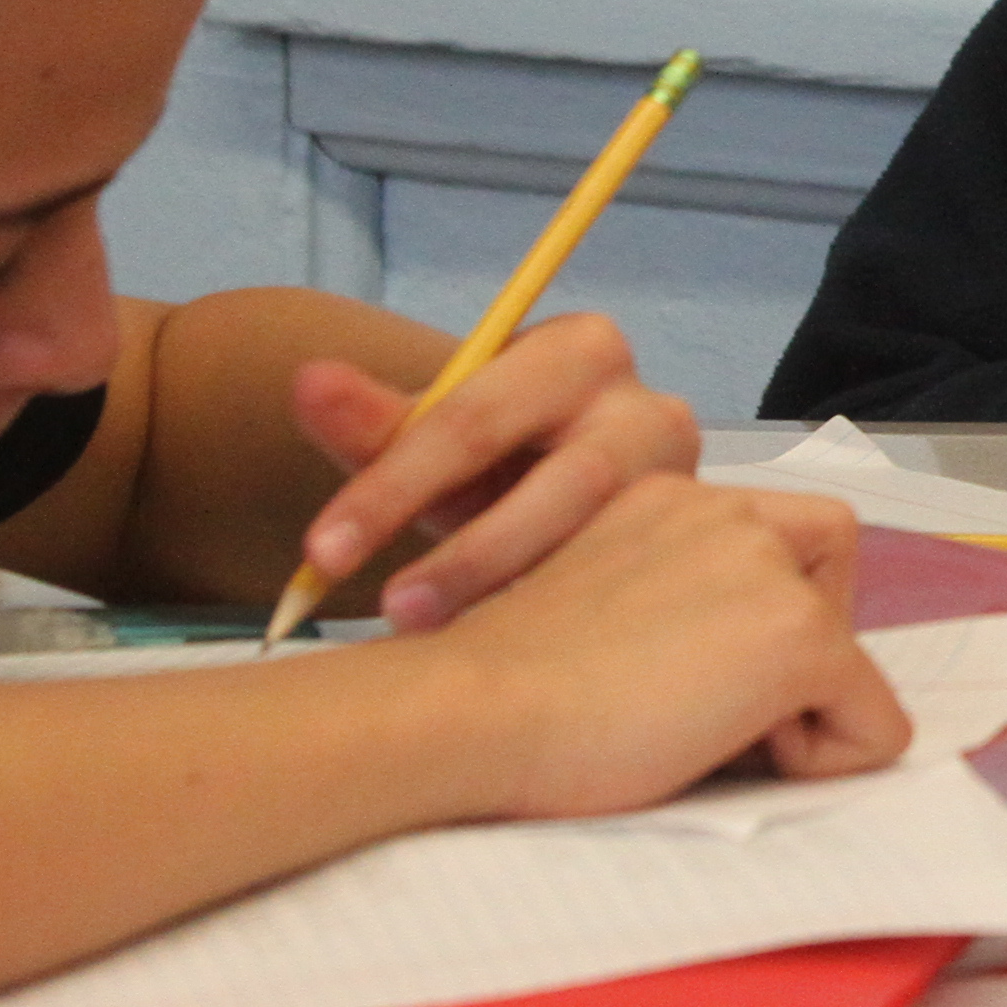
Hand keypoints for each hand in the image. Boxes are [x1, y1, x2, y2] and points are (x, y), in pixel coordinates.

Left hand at [287, 312, 773, 634]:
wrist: (579, 498)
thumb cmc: (501, 465)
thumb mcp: (436, 444)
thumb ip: (374, 421)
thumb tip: (307, 382)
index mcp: (580, 349)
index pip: (476, 416)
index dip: (393, 484)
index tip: (320, 554)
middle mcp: (650, 405)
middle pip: (563, 480)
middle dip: (466, 553)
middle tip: (389, 609)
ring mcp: (685, 480)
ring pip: (605, 540)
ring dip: (513, 590)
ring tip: (435, 633)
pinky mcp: (699, 545)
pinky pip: (630, 586)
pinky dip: (563, 619)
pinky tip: (509, 658)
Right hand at [430, 473, 911, 814]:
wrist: (468, 711)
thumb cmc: (496, 695)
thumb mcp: (589, 617)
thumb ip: (665, 612)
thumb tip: (736, 676)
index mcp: (664, 500)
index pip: (776, 537)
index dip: (756, 618)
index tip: (684, 673)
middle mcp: (725, 510)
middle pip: (834, 562)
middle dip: (803, 640)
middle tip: (717, 704)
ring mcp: (768, 569)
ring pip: (855, 650)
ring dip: (801, 704)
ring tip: (707, 732)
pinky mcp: (800, 635)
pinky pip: (876, 727)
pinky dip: (822, 764)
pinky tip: (725, 758)